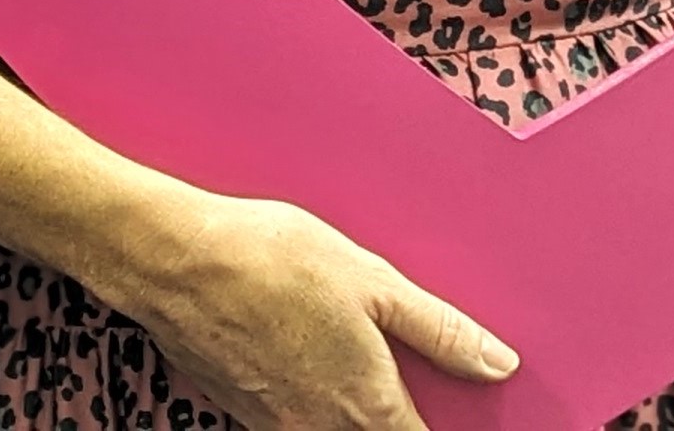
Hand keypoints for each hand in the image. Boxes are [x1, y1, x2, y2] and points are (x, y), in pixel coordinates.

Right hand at [104, 189, 519, 430]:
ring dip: (346, 415)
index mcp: (367, 404)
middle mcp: (321, 430)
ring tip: (346, 364)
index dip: (439, 430)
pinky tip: (300, 357)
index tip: (454, 418)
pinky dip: (306, 405)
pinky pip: (288, 423)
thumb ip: (438, 329)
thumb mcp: (373, 280)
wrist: (175, 261)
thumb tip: (497, 363)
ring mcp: (275, 427)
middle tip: (395, 383)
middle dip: (392, 420)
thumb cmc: (274, 259)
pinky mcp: (239, 411)